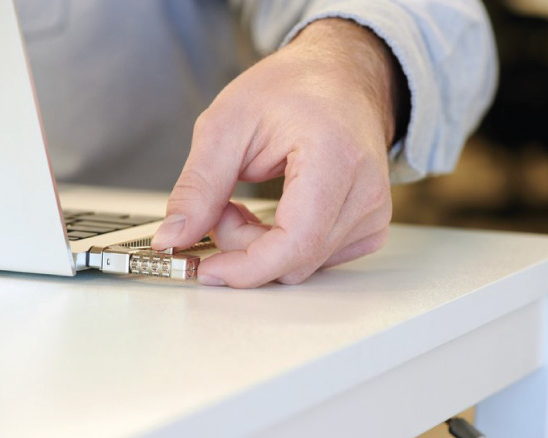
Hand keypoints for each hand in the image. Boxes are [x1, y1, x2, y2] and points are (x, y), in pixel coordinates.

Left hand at [151, 19, 402, 287]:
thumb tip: (174, 237)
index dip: (246, 267)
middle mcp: (365, 191)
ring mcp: (373, 212)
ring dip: (262, 247)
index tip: (206, 268)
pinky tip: (276, 215)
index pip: (295, 242)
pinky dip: (285, 248)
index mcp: (334, 157)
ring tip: (246, 203)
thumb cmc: (292, 89)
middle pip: (294, 260)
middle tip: (221, 207)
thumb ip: (199, 187)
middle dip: (243, 247)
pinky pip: (319, 261)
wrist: (340, 78)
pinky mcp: (371, 226)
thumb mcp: (227, 125)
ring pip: (303, 267)